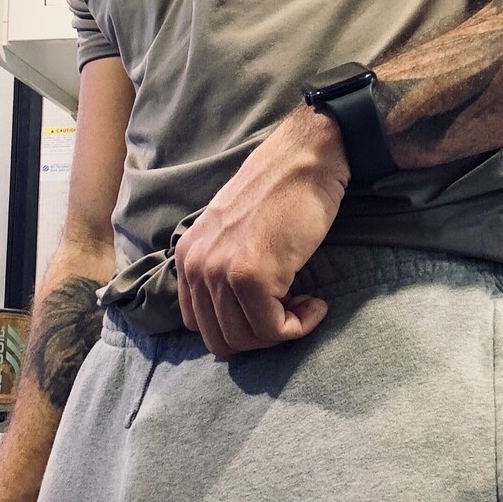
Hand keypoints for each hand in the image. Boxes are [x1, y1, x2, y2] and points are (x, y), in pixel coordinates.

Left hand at [174, 106, 349, 355]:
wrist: (305, 162)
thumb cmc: (280, 194)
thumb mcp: (231, 233)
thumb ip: (221, 269)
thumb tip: (236, 316)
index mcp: (187, 257)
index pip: (200, 325)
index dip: (239, 327)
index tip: (269, 309)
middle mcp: (196, 266)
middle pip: (222, 339)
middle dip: (260, 335)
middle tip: (290, 311)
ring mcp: (220, 272)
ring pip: (249, 338)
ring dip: (283, 330)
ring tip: (305, 302)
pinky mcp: (251, 276)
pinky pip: (274, 328)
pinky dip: (301, 325)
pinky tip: (316, 303)